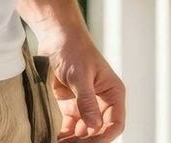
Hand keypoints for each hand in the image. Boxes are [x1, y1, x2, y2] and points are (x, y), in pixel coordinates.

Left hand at [37, 23, 124, 140]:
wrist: (56, 38)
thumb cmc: (74, 50)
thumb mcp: (80, 76)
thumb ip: (87, 101)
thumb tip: (94, 126)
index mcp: (113, 93)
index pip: (115, 123)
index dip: (105, 137)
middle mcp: (102, 101)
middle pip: (99, 131)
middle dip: (86, 141)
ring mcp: (86, 105)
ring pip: (84, 133)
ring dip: (74, 141)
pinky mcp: (70, 106)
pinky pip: (69, 127)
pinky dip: (64, 136)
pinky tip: (55, 139)